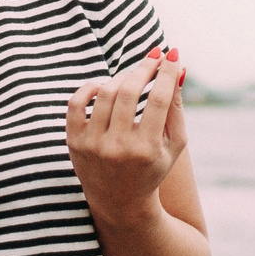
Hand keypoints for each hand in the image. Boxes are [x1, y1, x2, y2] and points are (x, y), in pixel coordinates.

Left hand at [66, 49, 187, 220]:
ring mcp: (93, 145)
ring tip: (133, 74)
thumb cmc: (153, 167)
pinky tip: (104, 85)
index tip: (172, 53)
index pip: (159, 100)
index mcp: (146, 150)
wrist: (120, 201)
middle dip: (145, 67)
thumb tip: (179, 68)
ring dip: (123, 76)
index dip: (167, 72)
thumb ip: (177, 107)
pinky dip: (90, 88)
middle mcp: (118, 148)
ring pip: (105, 93)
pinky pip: (76, 103)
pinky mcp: (74, 142)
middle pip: (129, 92)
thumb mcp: (174, 143)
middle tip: (154, 55)